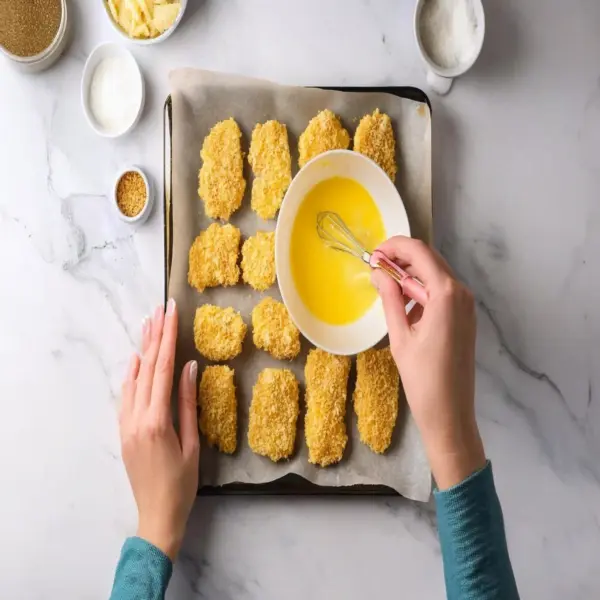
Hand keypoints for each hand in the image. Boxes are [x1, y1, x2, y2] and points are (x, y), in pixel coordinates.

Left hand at [119, 299, 199, 559]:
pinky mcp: (124, 430)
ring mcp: (126, 423)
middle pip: (147, 367)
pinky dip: (131, 373)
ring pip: (134, 377)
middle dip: (155, 335)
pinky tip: (135, 358)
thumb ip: (188, 403)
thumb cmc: (182, 483)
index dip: (168, 338)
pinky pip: (126, 394)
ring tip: (149, 322)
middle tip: (160, 307)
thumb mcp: (192, 443)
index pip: (164, 369)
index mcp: (157, 420)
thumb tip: (189, 367)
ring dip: (142, 348)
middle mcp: (137, 417)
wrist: (157, 515)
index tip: (172, 312)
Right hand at [372, 237, 485, 489]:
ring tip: (385, 286)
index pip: (419, 253)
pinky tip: (404, 305)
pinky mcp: (465, 317)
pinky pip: (442, 292)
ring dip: (411, 274)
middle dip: (402, 258)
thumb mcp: (400, 336)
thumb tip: (379, 272)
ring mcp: (467, 305)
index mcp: (445, 294)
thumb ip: (390, 298)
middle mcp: (461, 293)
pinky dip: (422, 291)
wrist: (450, 413)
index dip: (394, 246)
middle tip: (375, 267)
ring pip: (436, 275)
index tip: (373, 253)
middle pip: (430, 260)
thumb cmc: (422, 378)